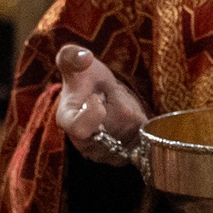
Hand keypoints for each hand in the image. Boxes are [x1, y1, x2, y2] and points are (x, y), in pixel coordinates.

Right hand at [55, 44, 149, 163]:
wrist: (101, 92)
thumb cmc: (85, 77)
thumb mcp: (77, 61)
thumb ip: (72, 56)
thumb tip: (84, 57)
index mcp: (68, 120)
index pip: (79, 129)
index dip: (94, 113)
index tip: (98, 96)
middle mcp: (84, 143)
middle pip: (115, 130)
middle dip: (122, 110)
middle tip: (114, 98)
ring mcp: (105, 153)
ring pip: (131, 137)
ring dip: (134, 118)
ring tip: (121, 107)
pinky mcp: (125, 156)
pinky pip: (144, 146)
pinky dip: (144, 129)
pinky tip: (132, 118)